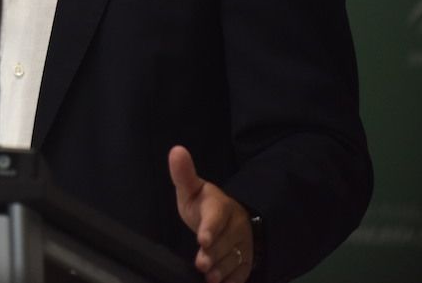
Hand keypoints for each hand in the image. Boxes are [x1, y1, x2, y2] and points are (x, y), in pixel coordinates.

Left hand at [169, 145, 252, 282]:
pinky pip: (242, 274)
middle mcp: (235, 227)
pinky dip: (232, 280)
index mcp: (220, 206)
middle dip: (213, 254)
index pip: (216, 217)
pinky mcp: (246, 262)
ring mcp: (243, 246)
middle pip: (225, 243)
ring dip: (222, 270)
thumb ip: (184, 175)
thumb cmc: (204, 205)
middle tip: (202, 265)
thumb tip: (176, 151)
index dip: (210, 228)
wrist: (231, 220)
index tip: (202, 239)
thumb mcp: (192, 189)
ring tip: (210, 277)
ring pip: (234, 260)